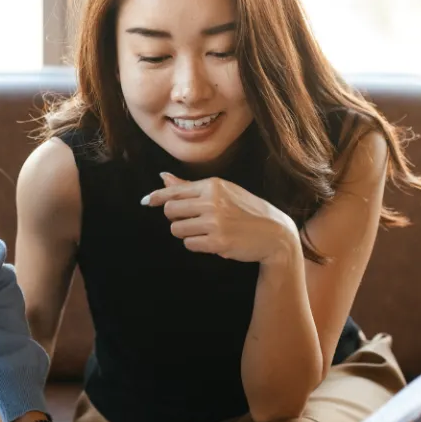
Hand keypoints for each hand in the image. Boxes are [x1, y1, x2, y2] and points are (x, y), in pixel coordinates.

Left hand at [143, 172, 298, 264]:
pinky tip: (211, 241)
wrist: (274, 233)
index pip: (175, 190)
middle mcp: (212, 201)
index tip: (146, 201)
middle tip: (191, 220)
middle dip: (175, 218)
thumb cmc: (247, 210)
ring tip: (204, 231)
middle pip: (170, 210)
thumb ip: (190, 187)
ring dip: (186, 233)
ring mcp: (215, 222)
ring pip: (177, 229)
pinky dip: (196, 244)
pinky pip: (189, 244)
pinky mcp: (217, 242)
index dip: (156, 197)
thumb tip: (162, 177)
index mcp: (213, 186)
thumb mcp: (223, 191)